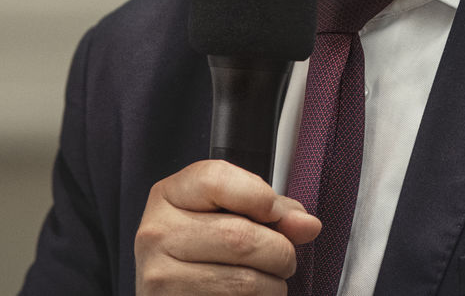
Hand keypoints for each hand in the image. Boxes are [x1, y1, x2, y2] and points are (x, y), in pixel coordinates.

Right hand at [135, 159, 321, 294]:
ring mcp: (160, 275)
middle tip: (285, 258)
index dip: (261, 196)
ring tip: (270, 281)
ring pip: (244, 280)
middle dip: (280, 251)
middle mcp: (157, 232)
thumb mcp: (228, 214)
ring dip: (274, 285)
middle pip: (240, 236)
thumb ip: (269, 211)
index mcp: (170, 195)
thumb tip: (307, 224)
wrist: (171, 291)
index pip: (217, 180)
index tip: (276, 213)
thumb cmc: (202, 249)